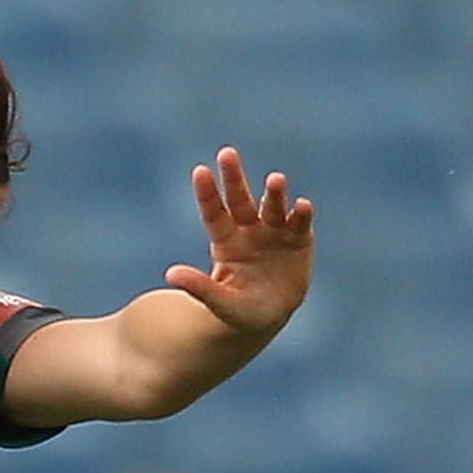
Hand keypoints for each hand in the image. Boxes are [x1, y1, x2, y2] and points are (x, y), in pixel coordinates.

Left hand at [165, 147, 314, 339]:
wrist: (268, 318)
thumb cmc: (238, 311)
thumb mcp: (219, 303)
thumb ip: (199, 288)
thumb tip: (170, 274)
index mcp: (226, 243)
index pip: (215, 214)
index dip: (208, 193)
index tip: (200, 171)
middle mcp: (250, 231)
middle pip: (241, 201)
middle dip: (234, 178)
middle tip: (227, 153)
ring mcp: (275, 234)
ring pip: (273, 208)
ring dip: (274, 194)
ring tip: (275, 180)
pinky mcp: (299, 242)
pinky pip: (300, 225)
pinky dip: (302, 215)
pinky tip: (302, 205)